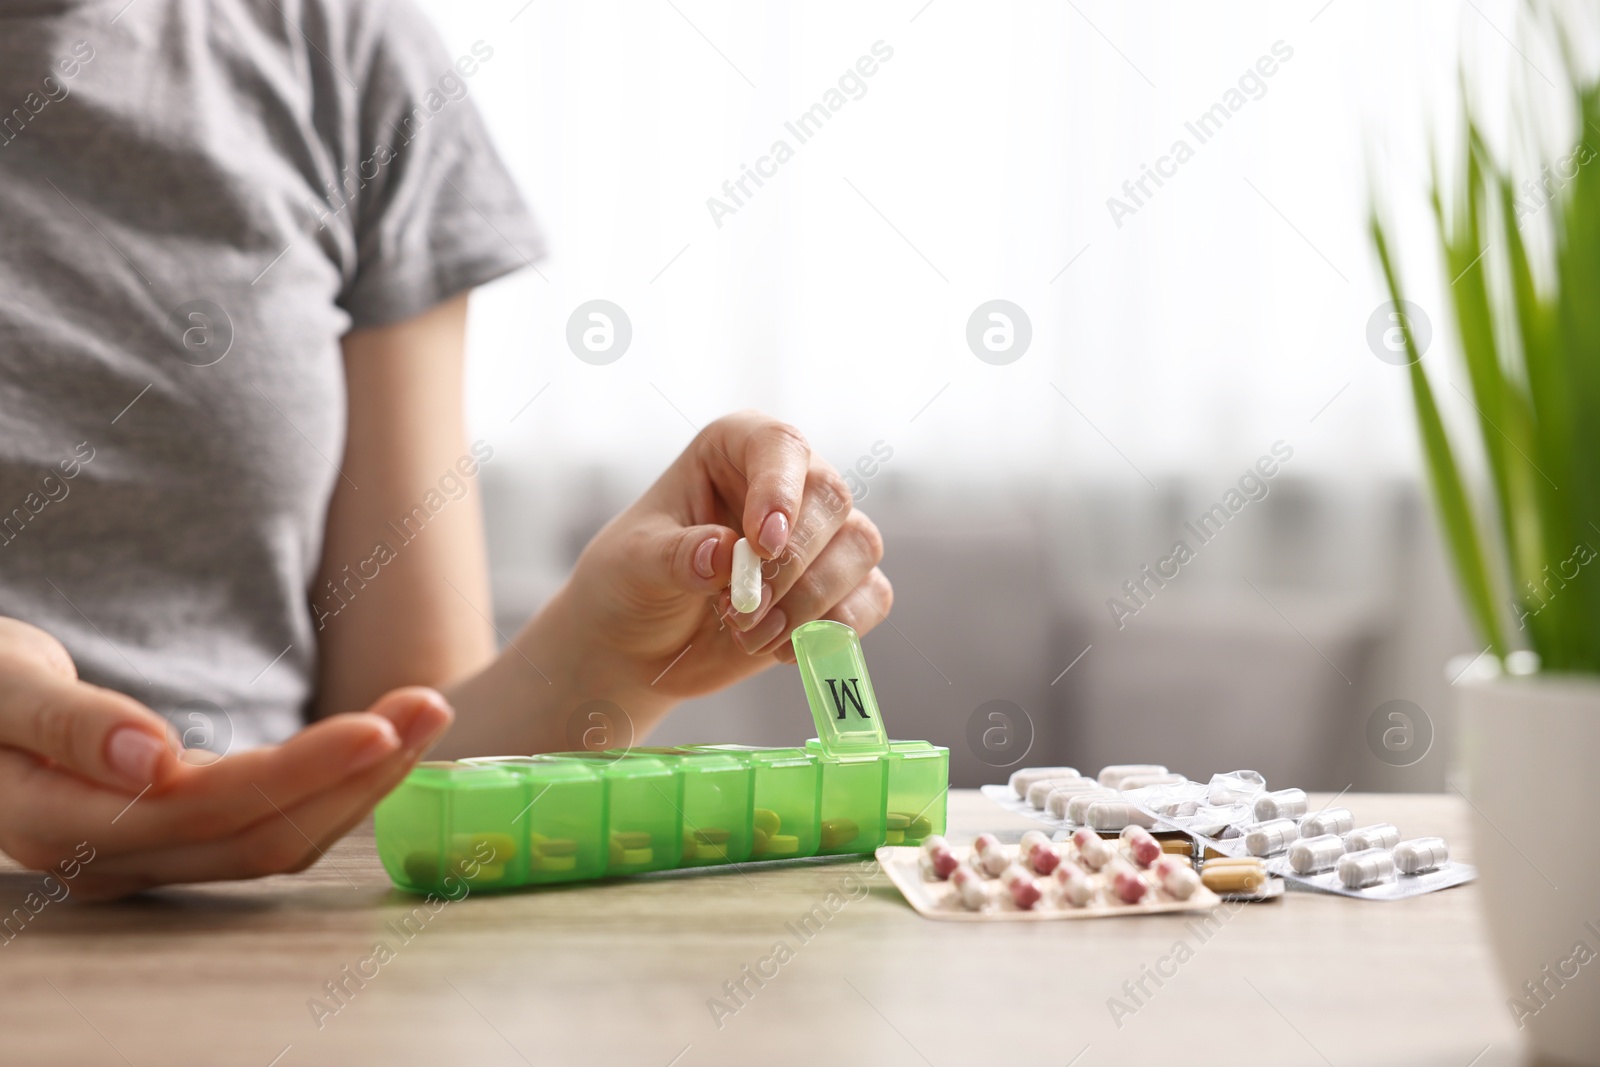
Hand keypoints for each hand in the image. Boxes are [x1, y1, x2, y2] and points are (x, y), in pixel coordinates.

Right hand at [0, 618, 451, 897]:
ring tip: (426, 715)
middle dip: (360, 775)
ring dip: (362, 783)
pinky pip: (270, 827)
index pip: (213, 809)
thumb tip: (150, 759)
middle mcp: (116, 859)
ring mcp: (149, 856)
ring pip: (278, 841)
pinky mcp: (178, 835)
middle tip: (433, 704)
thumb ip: (66, 722)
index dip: (305, 772)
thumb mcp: (1, 684)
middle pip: (265, 837)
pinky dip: (334, 786)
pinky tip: (381, 745)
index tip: (382, 725)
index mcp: (68, 824)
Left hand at [556, 410, 892, 705]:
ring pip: (859, 546)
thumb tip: (722, 554)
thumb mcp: (634, 563)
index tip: (764, 543)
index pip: (780, 444)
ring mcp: (821, 534)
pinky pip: (873, 597)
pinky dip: (835, 629)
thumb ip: (676, 555)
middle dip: (792, 563)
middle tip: (742, 610)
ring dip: (809, 602)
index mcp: (735, 449)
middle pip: (831, 498)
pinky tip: (781, 649)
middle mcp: (789, 481)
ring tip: (748, 635)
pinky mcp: (840, 586)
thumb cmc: (632, 582)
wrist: (640, 645)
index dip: (780, 488)